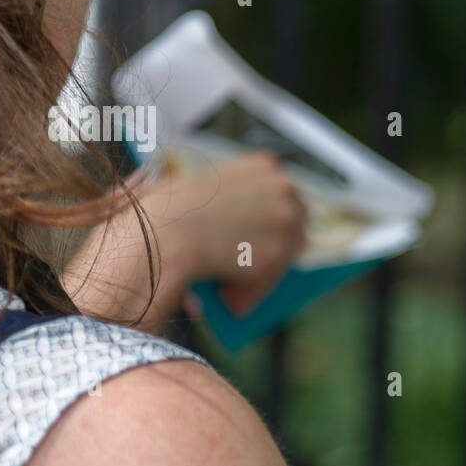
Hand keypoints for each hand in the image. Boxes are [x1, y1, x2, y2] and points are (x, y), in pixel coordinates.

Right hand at [143, 150, 307, 315]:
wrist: (167, 230)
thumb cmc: (171, 207)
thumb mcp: (206, 183)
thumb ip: (231, 195)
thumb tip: (240, 222)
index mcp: (266, 165)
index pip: (284, 192)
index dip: (275, 213)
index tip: (269, 228)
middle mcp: (284, 188)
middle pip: (297, 219)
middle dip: (282, 239)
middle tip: (264, 259)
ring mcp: (285, 220)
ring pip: (288, 251)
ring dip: (268, 269)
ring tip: (242, 287)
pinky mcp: (279, 253)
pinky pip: (272, 277)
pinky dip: (254, 289)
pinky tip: (234, 300)